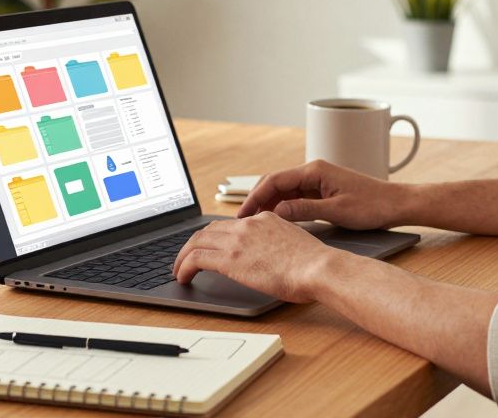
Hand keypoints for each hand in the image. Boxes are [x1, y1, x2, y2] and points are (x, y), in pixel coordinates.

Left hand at [172, 212, 337, 301]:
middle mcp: (248, 224)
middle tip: (187, 258)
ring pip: (196, 241)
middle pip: (208, 229)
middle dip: (194, 244)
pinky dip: (184, 266)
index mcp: (264, 219)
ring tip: (179, 270)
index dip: (214, 236)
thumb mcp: (294, 245)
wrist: (318, 267)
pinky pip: (196, 258)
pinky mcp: (230, 258)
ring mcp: (237, 240)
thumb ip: (277, 245)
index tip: (209, 246)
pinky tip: (183, 277)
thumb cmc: (314, 264)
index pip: (230, 224)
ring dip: (183, 256)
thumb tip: (271, 259)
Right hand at [237, 159, 410, 229]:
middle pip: (275, 183)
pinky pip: (295, 197)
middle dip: (256, 200)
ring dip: (268, 205)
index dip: (255, 197)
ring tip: (254, 224)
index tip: (243, 214)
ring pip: (283, 190)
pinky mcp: (322, 190)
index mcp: (315, 171)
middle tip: (242, 221)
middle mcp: (314, 171)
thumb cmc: (372, 206)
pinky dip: (282, 208)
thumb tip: (277, 212)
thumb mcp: (337, 211)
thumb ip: (305, 210)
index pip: (275, 180)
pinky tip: (275, 221)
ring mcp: (317, 181)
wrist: (396, 204)